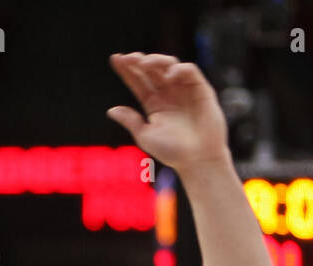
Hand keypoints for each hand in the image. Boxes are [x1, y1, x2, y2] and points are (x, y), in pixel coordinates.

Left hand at [106, 53, 229, 171]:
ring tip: (145, 63)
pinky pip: (190, 72)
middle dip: (139, 62)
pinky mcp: (201, 90)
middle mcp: (168, 94)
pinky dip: (179, 69)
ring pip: (169, 66)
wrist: (198, 160)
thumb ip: (131, 121)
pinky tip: (169, 75)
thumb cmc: (173, 152)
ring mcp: (184, 90)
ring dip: (157, 61)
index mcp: (154, 104)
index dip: (127, 70)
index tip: (115, 59)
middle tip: (129, 58)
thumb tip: (111, 110)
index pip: (138, 82)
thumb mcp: (145, 136)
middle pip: (151, 71)